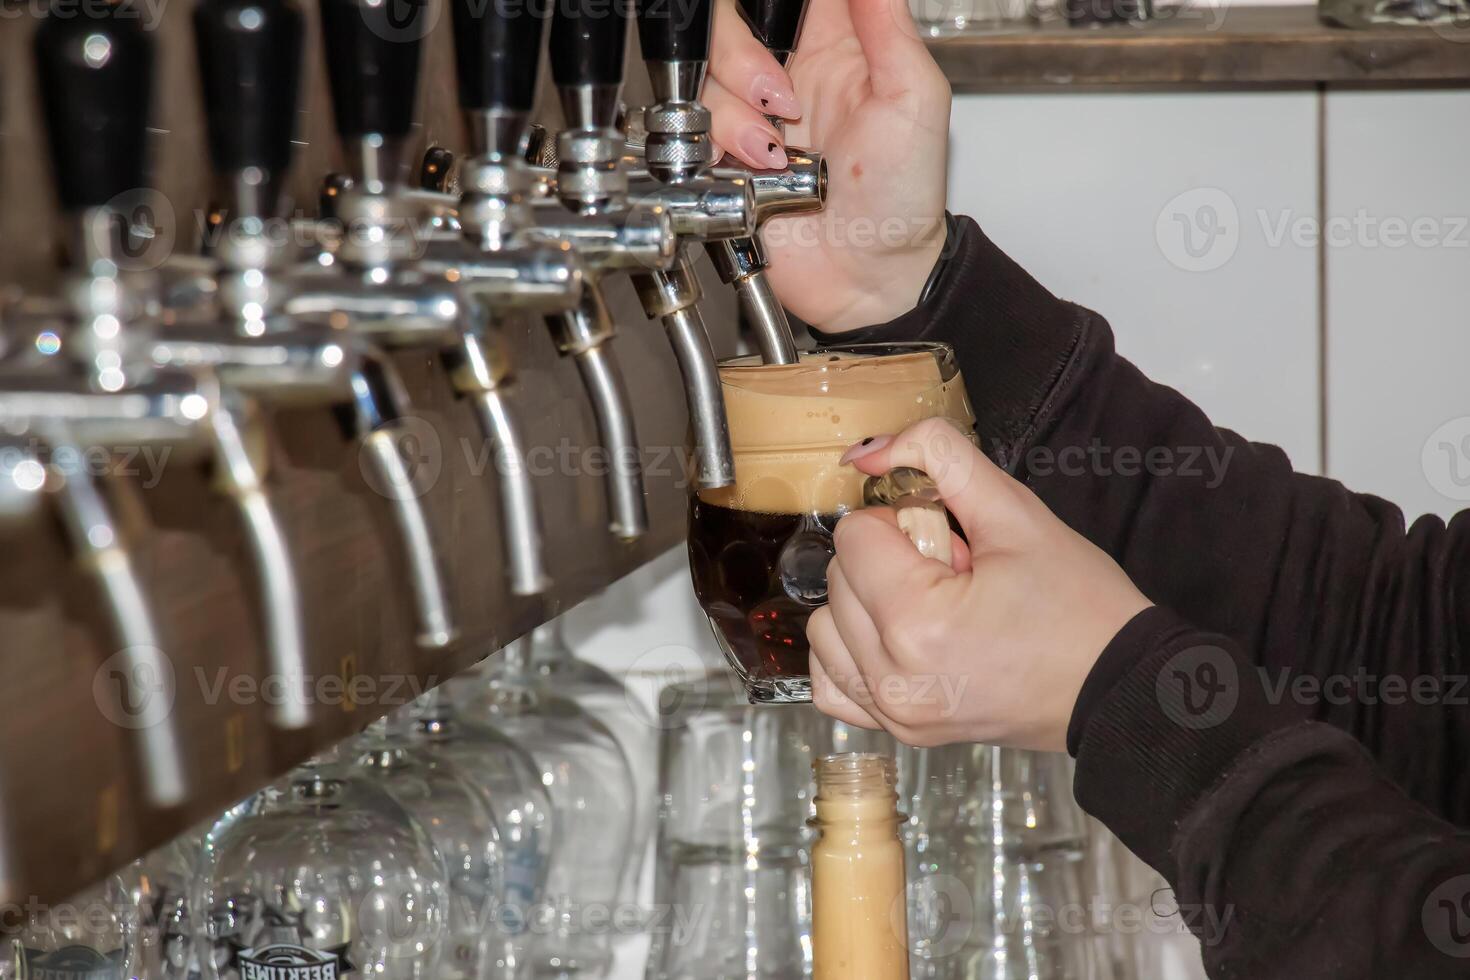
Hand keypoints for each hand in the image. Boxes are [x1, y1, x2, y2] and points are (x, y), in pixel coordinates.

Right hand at [705, 0, 950, 331]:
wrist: (870, 278)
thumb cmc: (902, 199)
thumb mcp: (916, 100)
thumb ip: (887, 25)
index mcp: (832, 42)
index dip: (769, 2)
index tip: (783, 27)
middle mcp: (783, 72)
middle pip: (728, 24)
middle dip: (741, 56)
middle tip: (780, 101)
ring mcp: (749, 114)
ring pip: (704, 74)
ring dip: (734, 113)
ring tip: (773, 154)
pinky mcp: (721, 155)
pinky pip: (688, 127)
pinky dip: (714, 147)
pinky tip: (750, 171)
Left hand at [807, 419, 1152, 750]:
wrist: (1118, 685)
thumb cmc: (1079, 606)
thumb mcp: (1016, 511)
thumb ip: (938, 457)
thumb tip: (866, 450)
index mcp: (917, 622)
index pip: (853, 536)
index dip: (900, 521)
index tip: (950, 539)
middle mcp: (893, 677)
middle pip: (836, 580)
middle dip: (887, 562)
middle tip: (954, 573)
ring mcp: (895, 712)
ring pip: (825, 629)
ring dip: (865, 605)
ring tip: (934, 608)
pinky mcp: (902, 730)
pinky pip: (832, 685)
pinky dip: (851, 654)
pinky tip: (898, 639)